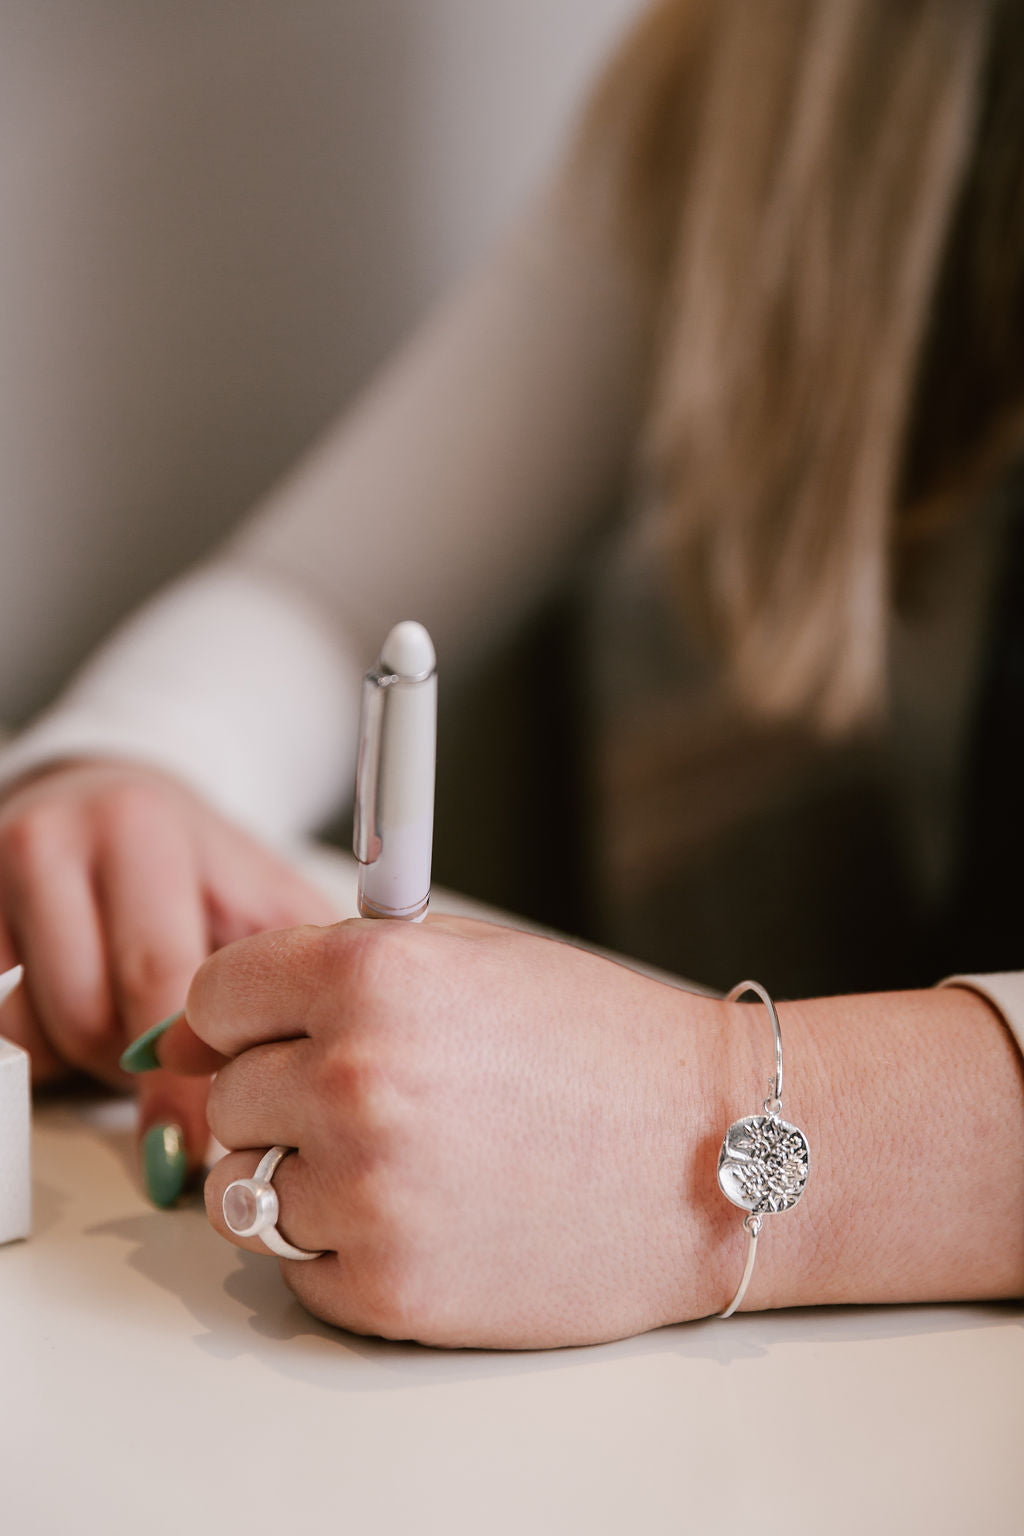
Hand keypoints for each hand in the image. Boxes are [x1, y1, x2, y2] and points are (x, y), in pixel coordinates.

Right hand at [0, 760, 337, 1202]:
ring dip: (88, 1055)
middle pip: (89, 1018)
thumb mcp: (263, 899)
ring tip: (128, 1011)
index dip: (180, 1080)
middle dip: (134, 1068)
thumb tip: (294, 1076)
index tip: (191, 1147)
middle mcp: (56, 842)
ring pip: (37, 1035)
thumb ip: (291, 974)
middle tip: (166, 1063)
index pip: (158, 979)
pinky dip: (42, 1040)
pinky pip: (0, 1031)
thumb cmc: (199, 869)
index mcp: (143, 830)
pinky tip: (75, 1002)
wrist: (113, 804)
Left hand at [165, 919, 1023, 1346]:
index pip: (212, 998)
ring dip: (301, 1179)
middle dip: (280, 1097)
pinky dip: (341, 1251)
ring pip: (244, 1191)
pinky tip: (425, 1216)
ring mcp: (365, 1194)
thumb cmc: (603, 1045)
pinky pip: (298, 1271)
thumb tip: (225, 1017)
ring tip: (398, 1162)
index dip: (245, 1014)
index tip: (273, 1032)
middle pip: (227, 1097)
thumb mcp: (472, 958)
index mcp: (368, 978)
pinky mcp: (388, 1292)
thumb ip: (344, 971)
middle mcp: (351, 1082)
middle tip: (368, 1101)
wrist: (719, 1151)